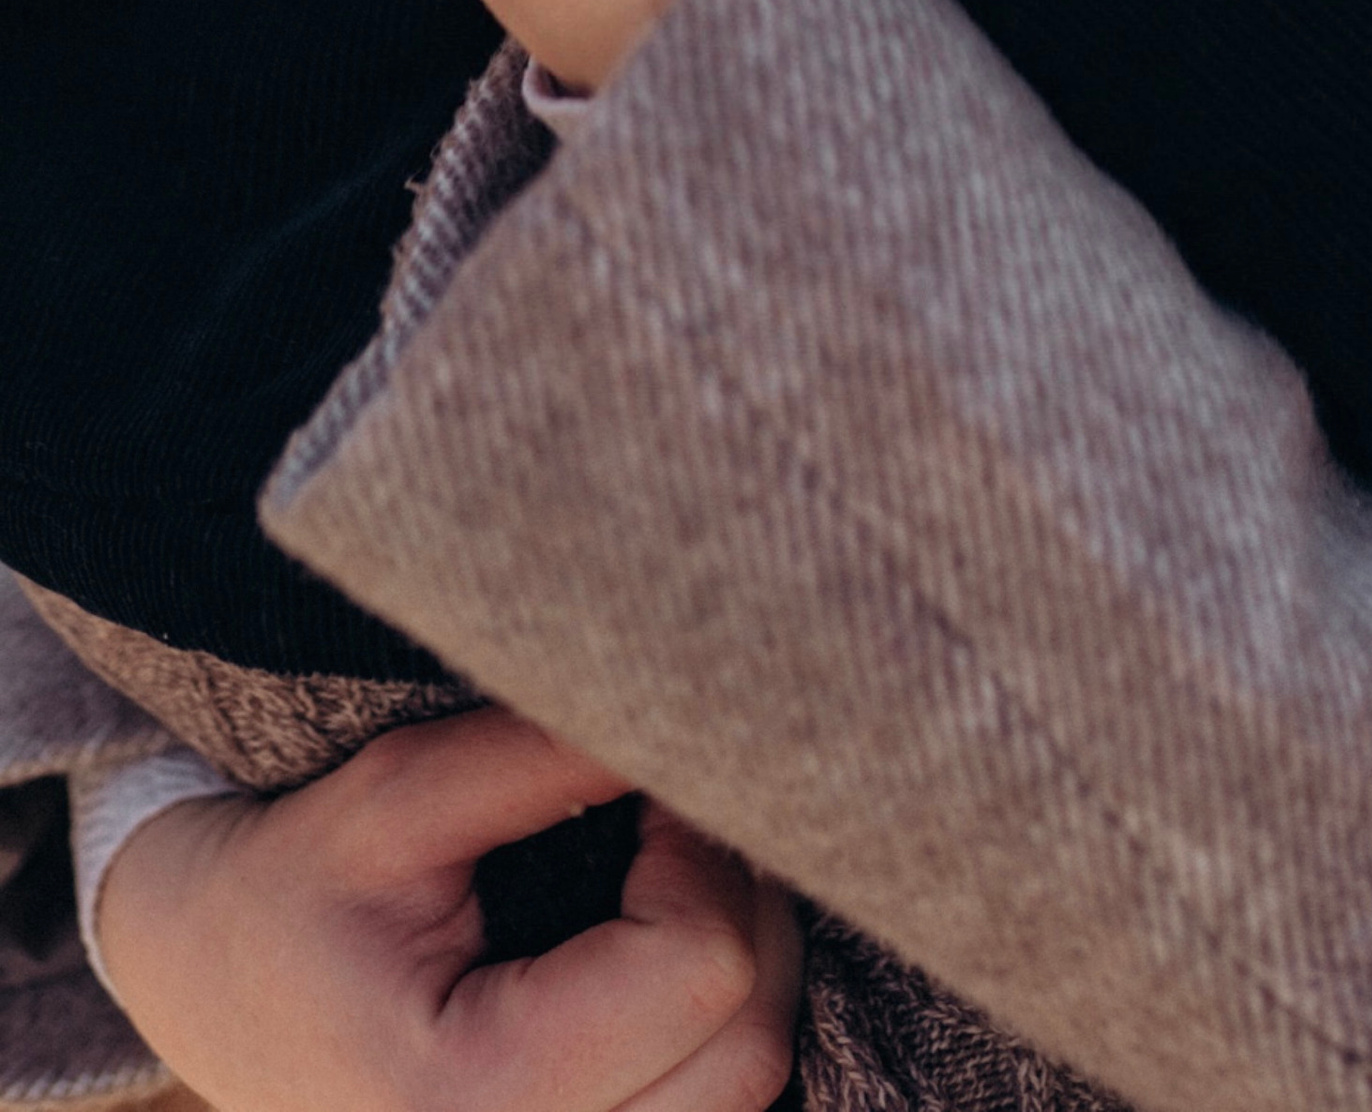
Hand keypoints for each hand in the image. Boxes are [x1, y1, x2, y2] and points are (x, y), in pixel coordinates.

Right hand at [94, 708, 800, 1111]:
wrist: (213, 988)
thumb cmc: (295, 889)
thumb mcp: (397, 798)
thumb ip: (543, 755)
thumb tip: (697, 708)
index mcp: (470, 1098)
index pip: (699, 971)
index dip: (703, 854)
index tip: (650, 787)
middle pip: (749, 1044)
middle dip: (741, 906)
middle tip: (674, 822)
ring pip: (749, 1085)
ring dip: (744, 967)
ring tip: (670, 882)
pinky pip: (715, 1105)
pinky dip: (718, 1026)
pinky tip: (667, 957)